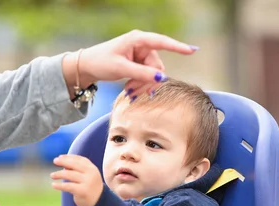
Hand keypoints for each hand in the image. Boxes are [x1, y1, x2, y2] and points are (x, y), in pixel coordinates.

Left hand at [51, 154, 102, 205]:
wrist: (98, 201)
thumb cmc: (89, 186)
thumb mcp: (86, 175)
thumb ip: (77, 168)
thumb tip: (62, 161)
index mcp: (92, 168)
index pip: (79, 159)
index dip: (69, 157)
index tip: (60, 157)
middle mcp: (91, 173)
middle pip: (75, 165)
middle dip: (64, 162)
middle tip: (55, 161)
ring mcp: (88, 182)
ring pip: (70, 175)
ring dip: (59, 174)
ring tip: (52, 175)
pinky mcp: (83, 191)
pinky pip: (68, 186)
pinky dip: (60, 185)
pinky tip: (53, 185)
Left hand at [62, 29, 198, 98]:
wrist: (86, 67)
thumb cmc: (100, 62)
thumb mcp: (121, 68)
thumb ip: (141, 73)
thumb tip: (161, 79)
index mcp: (137, 39)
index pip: (162, 42)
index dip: (178, 47)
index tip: (193, 50)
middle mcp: (141, 45)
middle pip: (157, 66)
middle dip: (148, 81)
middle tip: (133, 93)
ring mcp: (140, 55)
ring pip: (152, 74)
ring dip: (142, 85)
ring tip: (129, 92)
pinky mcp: (137, 64)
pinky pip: (146, 76)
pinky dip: (139, 85)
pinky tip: (129, 90)